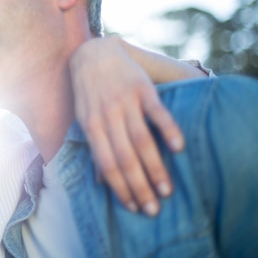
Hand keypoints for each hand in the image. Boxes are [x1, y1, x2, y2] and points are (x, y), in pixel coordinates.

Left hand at [69, 36, 184, 215]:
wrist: (94, 53)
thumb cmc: (89, 93)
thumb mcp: (84, 119)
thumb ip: (94, 147)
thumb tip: (100, 181)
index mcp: (91, 126)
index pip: (106, 164)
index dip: (120, 189)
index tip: (135, 209)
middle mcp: (107, 116)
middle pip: (124, 158)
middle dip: (139, 187)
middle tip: (154, 210)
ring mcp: (125, 102)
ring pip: (141, 140)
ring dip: (155, 168)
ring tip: (166, 190)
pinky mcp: (142, 88)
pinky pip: (157, 111)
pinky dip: (168, 129)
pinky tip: (178, 148)